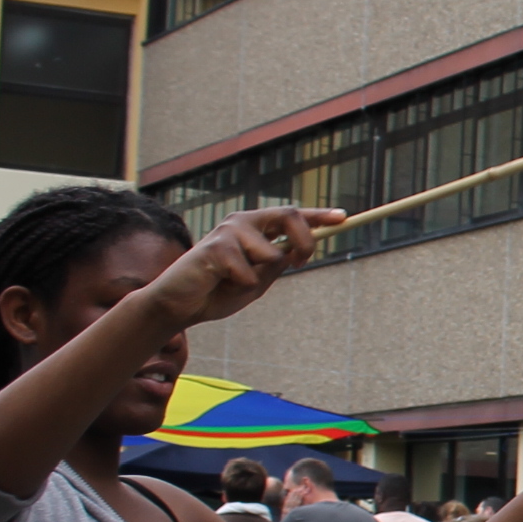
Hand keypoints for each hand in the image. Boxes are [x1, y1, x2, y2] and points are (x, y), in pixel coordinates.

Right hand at [146, 207, 343, 327]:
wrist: (179, 305)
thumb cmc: (217, 291)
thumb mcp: (257, 280)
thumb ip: (276, 265)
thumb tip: (299, 251)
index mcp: (255, 229)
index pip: (290, 216)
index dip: (318, 215)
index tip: (343, 217)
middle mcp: (241, 223)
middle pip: (288, 216)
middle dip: (305, 241)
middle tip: (299, 263)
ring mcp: (227, 232)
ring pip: (271, 254)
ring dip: (258, 279)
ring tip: (232, 283)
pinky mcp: (214, 248)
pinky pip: (248, 274)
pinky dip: (241, 287)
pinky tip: (218, 284)